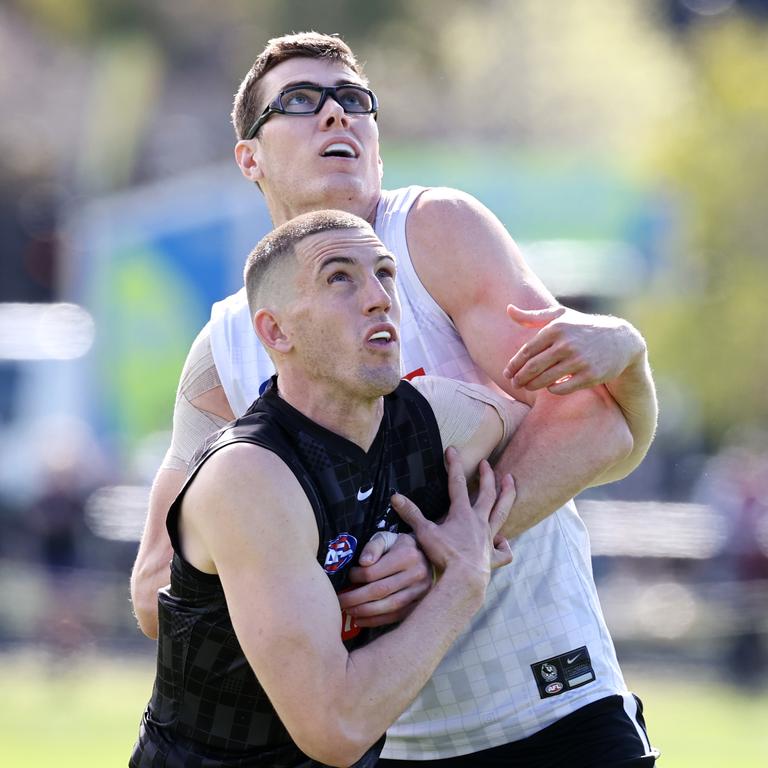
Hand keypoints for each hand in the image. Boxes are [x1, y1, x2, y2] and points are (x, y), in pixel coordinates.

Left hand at [339, 532, 431, 627]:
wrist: (425, 556)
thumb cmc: (399, 546)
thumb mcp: (386, 538)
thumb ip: (373, 546)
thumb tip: (364, 562)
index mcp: (407, 555)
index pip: (375, 571)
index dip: (357, 577)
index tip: (349, 577)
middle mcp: (417, 573)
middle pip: (381, 590)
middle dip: (356, 598)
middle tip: (340, 601)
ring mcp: (421, 591)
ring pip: (389, 606)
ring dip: (365, 612)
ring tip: (349, 611)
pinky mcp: (420, 604)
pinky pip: (396, 616)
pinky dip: (376, 620)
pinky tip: (361, 620)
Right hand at [392, 447, 514, 582]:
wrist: (464, 579)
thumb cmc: (444, 556)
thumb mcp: (424, 533)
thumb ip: (411, 514)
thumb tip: (395, 497)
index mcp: (462, 514)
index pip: (457, 483)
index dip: (454, 465)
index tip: (452, 449)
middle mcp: (478, 522)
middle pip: (486, 493)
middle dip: (486, 476)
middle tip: (486, 463)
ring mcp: (488, 538)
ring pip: (502, 512)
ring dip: (507, 495)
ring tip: (511, 481)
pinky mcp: (492, 557)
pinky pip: (503, 551)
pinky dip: (504, 546)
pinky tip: (503, 542)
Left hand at [503, 304, 644, 394]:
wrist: (620, 340)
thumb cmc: (583, 327)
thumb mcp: (561, 316)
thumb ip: (533, 316)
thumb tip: (508, 310)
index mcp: (556, 328)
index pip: (527, 351)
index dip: (514, 365)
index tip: (507, 373)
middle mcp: (566, 344)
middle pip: (533, 367)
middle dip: (519, 378)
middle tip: (514, 384)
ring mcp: (579, 360)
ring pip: (545, 379)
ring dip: (532, 386)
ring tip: (526, 387)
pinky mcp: (590, 375)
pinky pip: (562, 388)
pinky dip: (552, 390)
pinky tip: (549, 387)